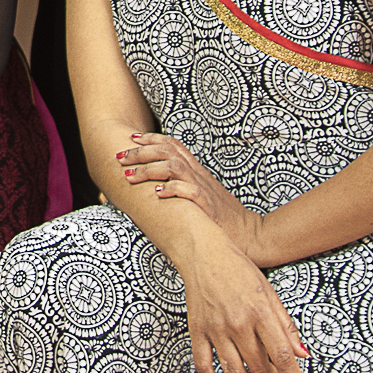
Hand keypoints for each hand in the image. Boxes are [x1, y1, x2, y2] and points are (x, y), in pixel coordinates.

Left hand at [116, 131, 264, 262]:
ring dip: (149, 169)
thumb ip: (185, 185)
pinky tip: (156, 194)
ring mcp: (204, 189)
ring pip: (174, 167)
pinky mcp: (209, 206)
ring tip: (130, 176)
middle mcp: (199, 175)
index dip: (151, 138)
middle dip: (141, 152)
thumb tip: (158, 185)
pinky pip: (189, 191)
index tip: (131, 137)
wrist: (252, 235)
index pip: (173, 145)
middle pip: (168, 151)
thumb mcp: (203, 195)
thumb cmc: (224, 219)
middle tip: (120, 156)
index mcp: (197, 171)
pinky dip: (171, 189)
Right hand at [178, 242, 310, 372]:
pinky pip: (203, 364)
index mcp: (260, 312)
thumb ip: (286, 325)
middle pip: (260, 366)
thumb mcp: (269, 292)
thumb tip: (301, 353)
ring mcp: (216, 329)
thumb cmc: (237, 269)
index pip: (282, 355)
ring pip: (234, 371)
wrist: (203, 253)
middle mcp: (238, 323)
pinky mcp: (198, 331)